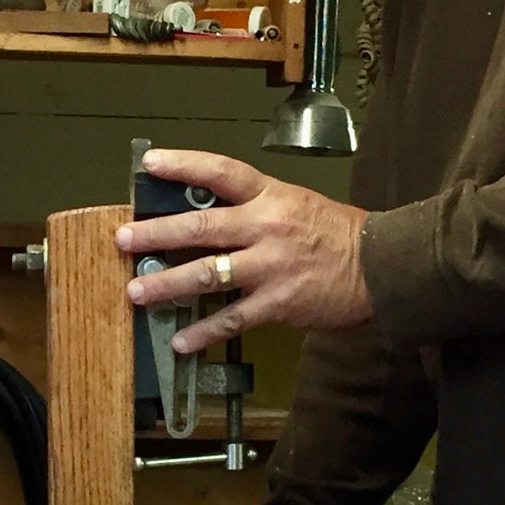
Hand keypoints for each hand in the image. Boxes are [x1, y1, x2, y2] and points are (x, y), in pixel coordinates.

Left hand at [115, 149, 372, 353]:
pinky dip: (204, 332)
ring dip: (168, 284)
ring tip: (136, 292)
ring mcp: (270, 266)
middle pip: (202, 225)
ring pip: (208, 274)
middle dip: (157, 232)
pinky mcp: (278, 303)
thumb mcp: (297, 204)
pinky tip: (180, 341)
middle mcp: (266, 226)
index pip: (221, 172)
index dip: (183, 164)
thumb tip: (206, 220)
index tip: (149, 164)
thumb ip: (255, 209)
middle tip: (123, 238)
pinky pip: (232, 319)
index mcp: (271, 196)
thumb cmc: (338, 234)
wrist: (381, 267)